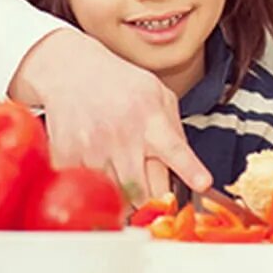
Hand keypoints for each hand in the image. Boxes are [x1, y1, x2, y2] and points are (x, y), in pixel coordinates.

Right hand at [10, 29, 211, 200]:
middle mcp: (124, 136)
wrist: (73, 73)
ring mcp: (94, 149)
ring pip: (117, 197)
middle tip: (151, 189)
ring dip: (124, 192)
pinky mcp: (69, 158)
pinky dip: (96, 185)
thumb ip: (175, 132)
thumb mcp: (159, 96)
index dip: (190, 169)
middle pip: (145, 192)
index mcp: (151, 119)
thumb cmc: (120, 85)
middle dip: (152, 199)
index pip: (175, 149)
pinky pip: (89, 190)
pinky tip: (98, 162)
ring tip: (120, 165)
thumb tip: (187, 169)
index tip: (203, 184)